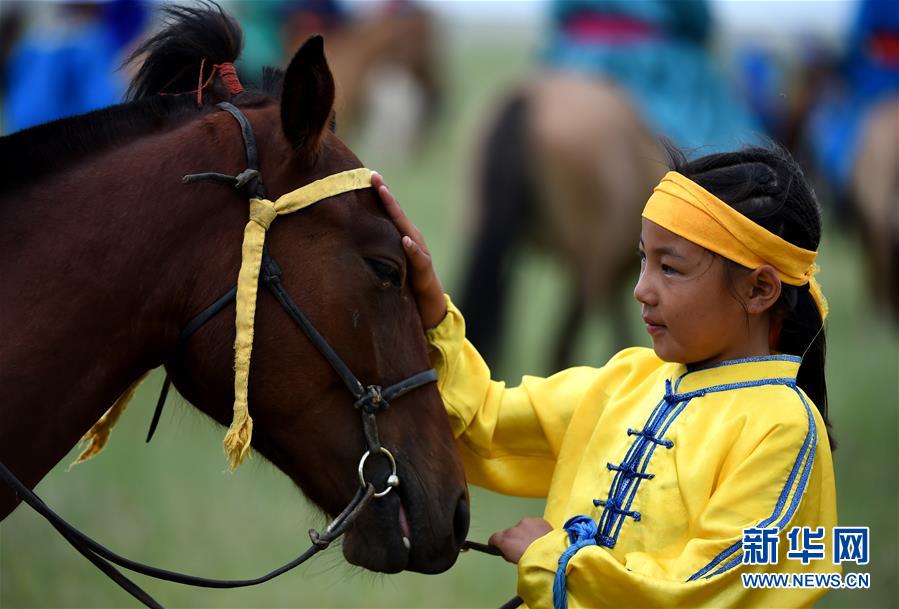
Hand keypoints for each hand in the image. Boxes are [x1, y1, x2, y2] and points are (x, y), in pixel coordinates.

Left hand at [372, 172, 446, 329]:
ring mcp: (420, 255)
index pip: (390, 214)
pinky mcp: (425, 273)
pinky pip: (419, 259)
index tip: (366, 176)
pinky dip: (412, 249)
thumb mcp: (389, 266)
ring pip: (408, 230)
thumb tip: (350, 244)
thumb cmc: (408, 286)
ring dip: (397, 212)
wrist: (430, 310)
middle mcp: (413, 242)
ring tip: (386, 195)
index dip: (380, 195)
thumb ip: (377, 254)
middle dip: (386, 195)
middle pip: (398, 214)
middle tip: (374, 176)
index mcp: (403, 239)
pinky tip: (405, 240)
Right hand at [488, 517, 552, 563]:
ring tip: (536, 543)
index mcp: (506, 540)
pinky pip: (534, 524)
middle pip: (510, 533)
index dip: (497, 543)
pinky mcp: (538, 519)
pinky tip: (543, 537)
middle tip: (524, 548)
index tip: (501, 548)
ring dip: (526, 533)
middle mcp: (513, 529)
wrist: (551, 555)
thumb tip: (508, 551)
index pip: (494, 538)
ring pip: (523, 527)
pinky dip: (536, 529)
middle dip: (515, 539)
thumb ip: (508, 554)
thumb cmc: (532, 563)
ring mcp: (526, 522)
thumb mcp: (515, 562)